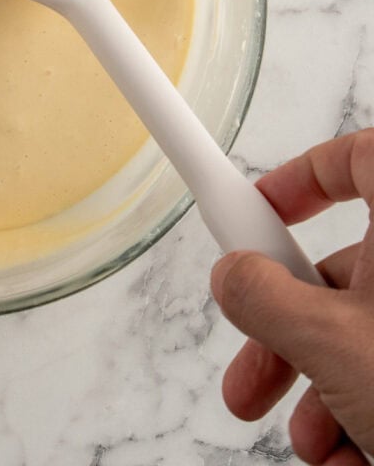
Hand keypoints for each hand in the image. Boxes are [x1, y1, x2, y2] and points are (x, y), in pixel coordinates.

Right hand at [210, 130, 373, 464]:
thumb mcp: (335, 343)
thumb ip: (267, 299)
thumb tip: (234, 276)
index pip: (355, 158)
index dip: (299, 178)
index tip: (256, 213)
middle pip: (342, 271)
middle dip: (286, 329)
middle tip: (252, 370)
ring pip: (363, 335)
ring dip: (320, 387)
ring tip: (314, 442)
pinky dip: (363, 410)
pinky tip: (353, 457)